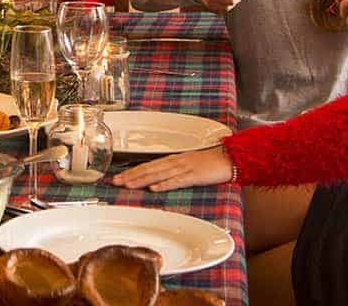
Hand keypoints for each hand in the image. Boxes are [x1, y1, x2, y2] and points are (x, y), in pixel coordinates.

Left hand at [111, 146, 232, 191]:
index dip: (133, 171)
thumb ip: (175, 172)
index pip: (149, 165)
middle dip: (131, 175)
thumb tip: (159, 181)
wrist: (232, 158)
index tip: (119, 177)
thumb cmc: (212, 163)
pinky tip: (154, 189)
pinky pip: (177, 181)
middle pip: (149, 169)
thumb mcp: (190, 165)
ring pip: (159, 174)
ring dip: (141, 180)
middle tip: (115, 182)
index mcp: (174, 159)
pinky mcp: (195, 175)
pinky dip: (165, 184)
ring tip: (127, 185)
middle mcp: (176, 161)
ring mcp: (185, 167)